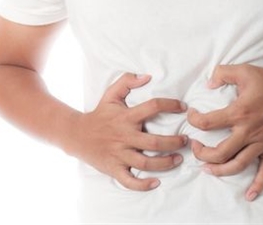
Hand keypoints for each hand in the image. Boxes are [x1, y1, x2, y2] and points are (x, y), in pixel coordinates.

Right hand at [69, 73, 187, 190]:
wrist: (76, 134)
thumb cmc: (99, 114)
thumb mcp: (111, 94)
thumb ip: (127, 81)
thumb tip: (147, 76)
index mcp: (126, 117)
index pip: (153, 107)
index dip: (171, 105)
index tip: (183, 107)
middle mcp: (125, 136)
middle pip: (155, 143)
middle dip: (174, 142)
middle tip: (186, 141)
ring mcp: (119, 154)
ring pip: (146, 163)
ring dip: (166, 163)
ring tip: (178, 159)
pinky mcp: (114, 169)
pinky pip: (129, 181)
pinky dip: (142, 185)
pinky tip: (156, 182)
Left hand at [187, 65, 262, 200]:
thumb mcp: (246, 70)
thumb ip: (223, 72)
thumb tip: (208, 83)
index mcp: (240, 112)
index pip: (208, 123)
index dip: (194, 120)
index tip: (192, 116)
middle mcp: (249, 132)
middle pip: (219, 152)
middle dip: (202, 153)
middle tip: (195, 147)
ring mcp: (261, 144)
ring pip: (237, 165)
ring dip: (219, 170)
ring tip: (207, 168)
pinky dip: (257, 185)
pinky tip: (249, 195)